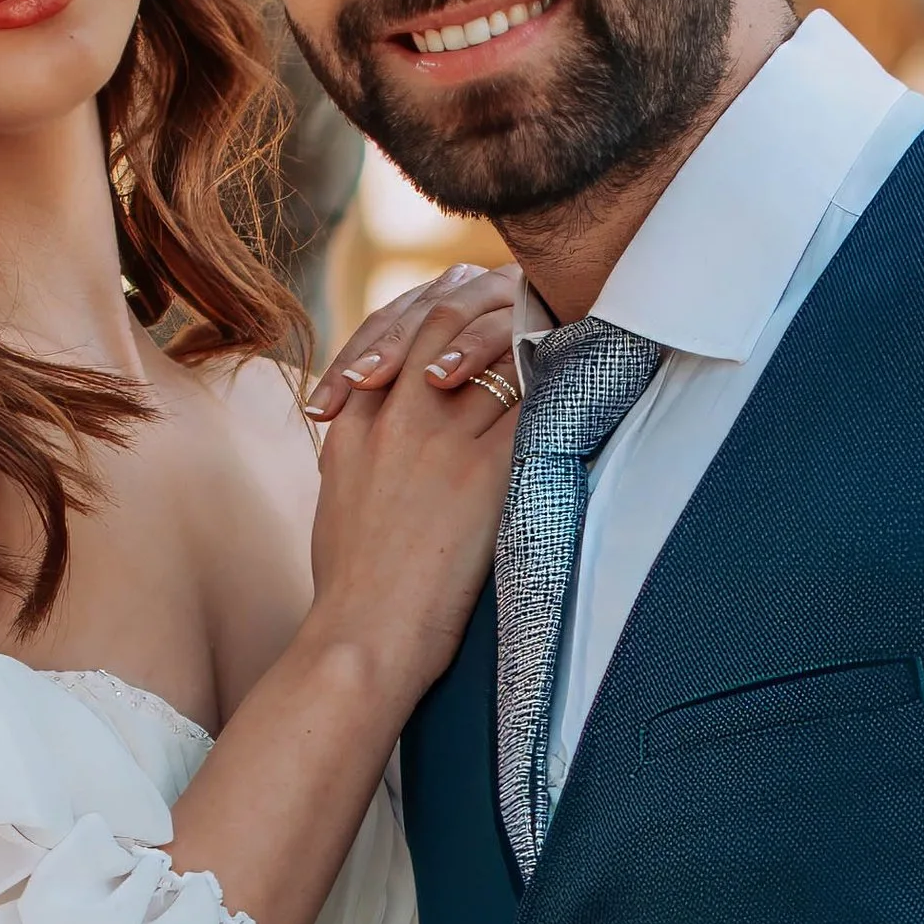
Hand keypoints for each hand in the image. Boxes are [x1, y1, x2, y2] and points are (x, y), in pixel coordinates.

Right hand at [304, 269, 522, 711]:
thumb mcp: (337, 503)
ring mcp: (437, 442)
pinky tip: (586, 361)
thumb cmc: (352, 593)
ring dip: (528, 328)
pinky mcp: (483, 474)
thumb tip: (379, 437)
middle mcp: (393, 419)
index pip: (393, 331)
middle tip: (520, 284)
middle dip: (483, 296)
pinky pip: (530, 403)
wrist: (361, 639)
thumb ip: (358, 456)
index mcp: (354, 425)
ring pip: (491, 353)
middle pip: (441, 321)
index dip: (434, 303)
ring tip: (561, 310)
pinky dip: (557, 378)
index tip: (465, 290)